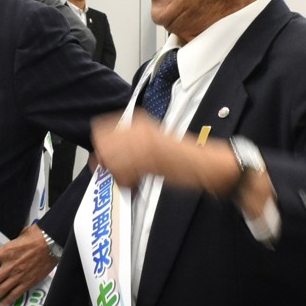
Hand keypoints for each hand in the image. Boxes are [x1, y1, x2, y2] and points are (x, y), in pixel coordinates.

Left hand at [0, 223, 56, 305]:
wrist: (52, 242)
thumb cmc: (35, 236)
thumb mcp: (17, 237)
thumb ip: (8, 247)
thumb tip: (3, 251)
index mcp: (4, 252)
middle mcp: (9, 266)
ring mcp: (19, 276)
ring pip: (0, 291)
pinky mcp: (28, 282)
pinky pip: (15, 294)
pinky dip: (6, 301)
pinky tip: (0, 304)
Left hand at [91, 111, 240, 193]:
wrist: (206, 164)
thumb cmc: (182, 157)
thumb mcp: (153, 143)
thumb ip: (130, 145)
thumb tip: (105, 155)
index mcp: (140, 122)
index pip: (102, 128)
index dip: (100, 146)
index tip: (104, 158)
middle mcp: (140, 128)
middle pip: (102, 143)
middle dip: (105, 160)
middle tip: (115, 172)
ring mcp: (145, 142)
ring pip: (111, 158)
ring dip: (116, 172)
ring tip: (129, 179)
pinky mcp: (152, 158)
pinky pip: (125, 171)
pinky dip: (126, 180)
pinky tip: (135, 184)